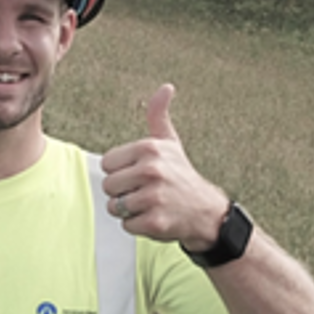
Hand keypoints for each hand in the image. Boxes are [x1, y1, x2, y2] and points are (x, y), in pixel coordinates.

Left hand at [100, 83, 230, 253]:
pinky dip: (137, 225)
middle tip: (145, 190)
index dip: (121, 171)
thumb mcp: (170, 142)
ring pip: (114, 206)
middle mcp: (151, 170)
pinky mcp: (154, 222)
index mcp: (149, 149)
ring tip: (149, 204)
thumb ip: (158, 115)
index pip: (107, 163)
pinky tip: (154, 216)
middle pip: (108, 185)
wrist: (206, 211)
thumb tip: (166, 88)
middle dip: (123, 191)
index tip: (140, 173)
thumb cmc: (181, 175)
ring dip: (129, 209)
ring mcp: (153, 197)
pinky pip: (126, 225)